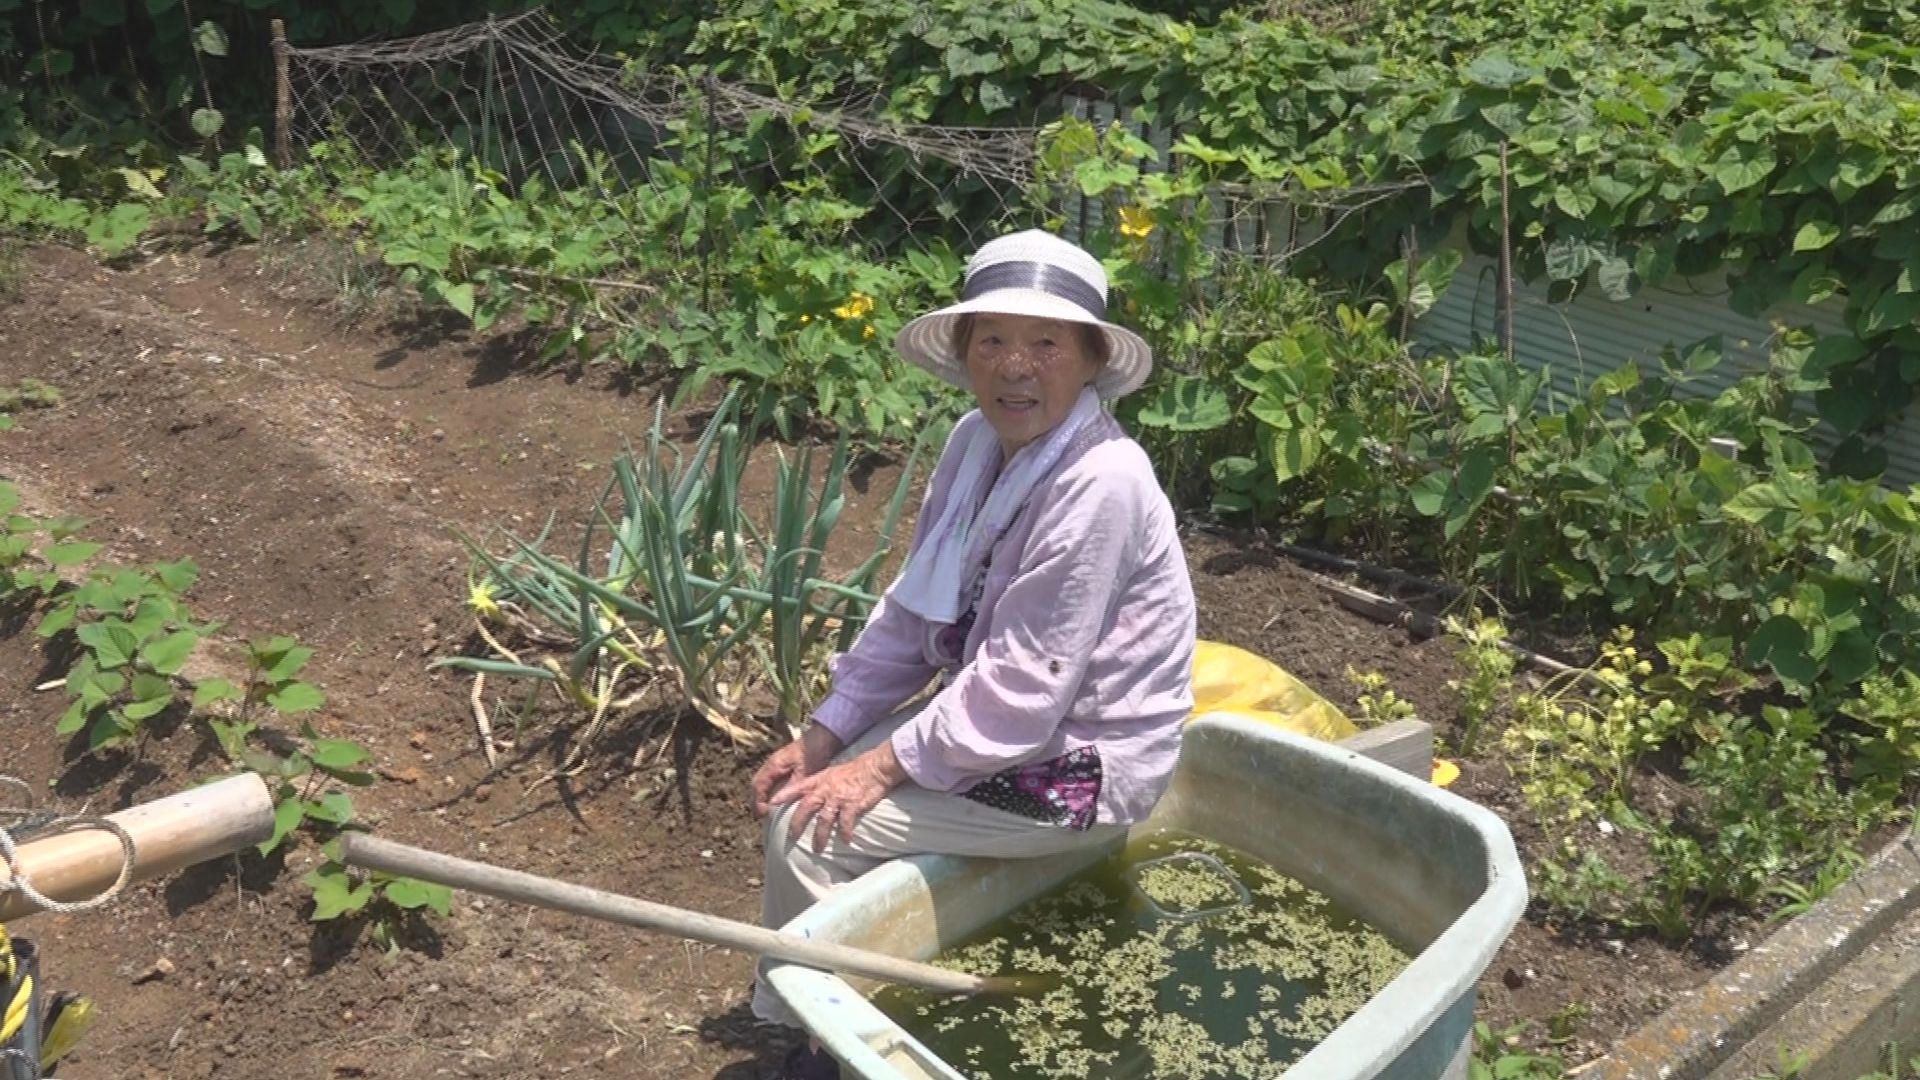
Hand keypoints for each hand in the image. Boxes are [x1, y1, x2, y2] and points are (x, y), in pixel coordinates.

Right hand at [751, 724, 842, 818]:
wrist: (823, 737)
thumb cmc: (814, 753)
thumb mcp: (804, 772)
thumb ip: (790, 786)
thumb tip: (777, 801)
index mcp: (773, 765)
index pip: (758, 785)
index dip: (758, 801)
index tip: (763, 814)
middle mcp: (771, 764)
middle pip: (757, 784)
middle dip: (757, 800)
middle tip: (761, 815)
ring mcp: (776, 764)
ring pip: (762, 782)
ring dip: (762, 796)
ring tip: (766, 810)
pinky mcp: (783, 765)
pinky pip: (770, 780)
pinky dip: (769, 791)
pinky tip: (776, 800)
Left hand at [771, 742, 908, 852]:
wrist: (876, 767)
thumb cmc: (856, 770)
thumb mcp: (833, 772)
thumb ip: (820, 784)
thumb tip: (810, 795)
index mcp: (820, 780)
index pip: (797, 788)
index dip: (783, 795)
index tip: (771, 804)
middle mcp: (826, 789)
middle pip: (806, 808)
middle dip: (797, 824)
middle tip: (791, 837)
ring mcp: (839, 798)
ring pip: (823, 820)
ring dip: (819, 837)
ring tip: (817, 850)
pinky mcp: (853, 805)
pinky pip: (845, 823)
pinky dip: (844, 833)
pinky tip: (846, 841)